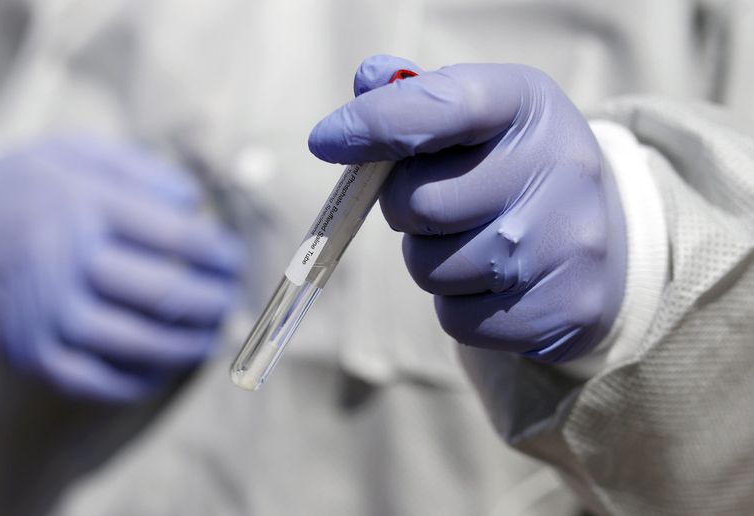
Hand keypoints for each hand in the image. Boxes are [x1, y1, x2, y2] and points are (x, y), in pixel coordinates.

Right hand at [0, 136, 243, 400]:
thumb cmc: (30, 186)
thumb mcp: (78, 152)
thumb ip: (141, 171)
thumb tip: (195, 204)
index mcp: (84, 203)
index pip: (176, 237)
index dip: (219, 253)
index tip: (233, 260)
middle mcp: (64, 259)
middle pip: (163, 294)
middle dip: (213, 302)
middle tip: (230, 301)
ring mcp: (45, 312)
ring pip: (137, 342)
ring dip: (188, 346)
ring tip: (211, 339)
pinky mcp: (30, 350)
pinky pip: (96, 379)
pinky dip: (138, 379)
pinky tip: (163, 368)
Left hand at [309, 55, 625, 361]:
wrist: (594, 237)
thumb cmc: (507, 167)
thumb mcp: (476, 116)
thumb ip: (417, 97)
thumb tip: (368, 80)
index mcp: (528, 104)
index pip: (439, 106)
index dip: (373, 124)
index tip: (328, 140)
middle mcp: (562, 167)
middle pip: (420, 204)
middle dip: (404, 210)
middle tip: (431, 207)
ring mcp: (570, 243)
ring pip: (432, 269)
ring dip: (429, 262)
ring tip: (468, 242)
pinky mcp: (567, 309)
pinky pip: (459, 321)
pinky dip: (457, 307)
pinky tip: (490, 284)